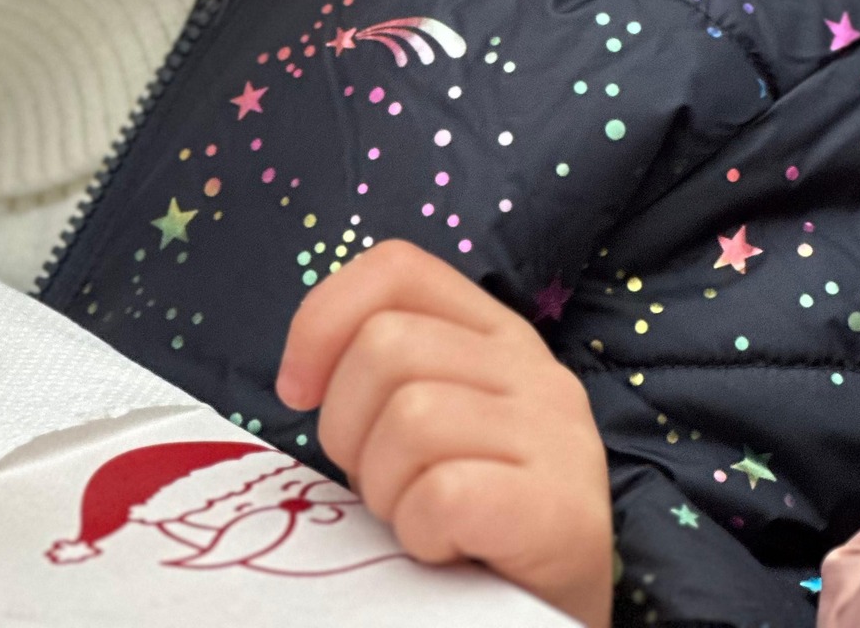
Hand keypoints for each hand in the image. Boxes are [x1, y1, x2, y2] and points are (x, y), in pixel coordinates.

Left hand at [277, 239, 611, 627]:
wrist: (548, 620)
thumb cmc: (467, 524)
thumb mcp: (427, 428)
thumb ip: (384, 377)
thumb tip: (300, 376)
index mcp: (496, 334)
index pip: (398, 267)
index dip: (324, 317)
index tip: (296, 391)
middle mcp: (535, 369)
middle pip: (388, 344)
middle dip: (347, 425)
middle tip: (376, 484)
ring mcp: (557, 436)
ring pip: (411, 416)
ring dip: (384, 486)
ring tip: (415, 519)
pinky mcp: (563, 510)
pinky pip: (443, 493)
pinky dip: (418, 530)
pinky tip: (442, 550)